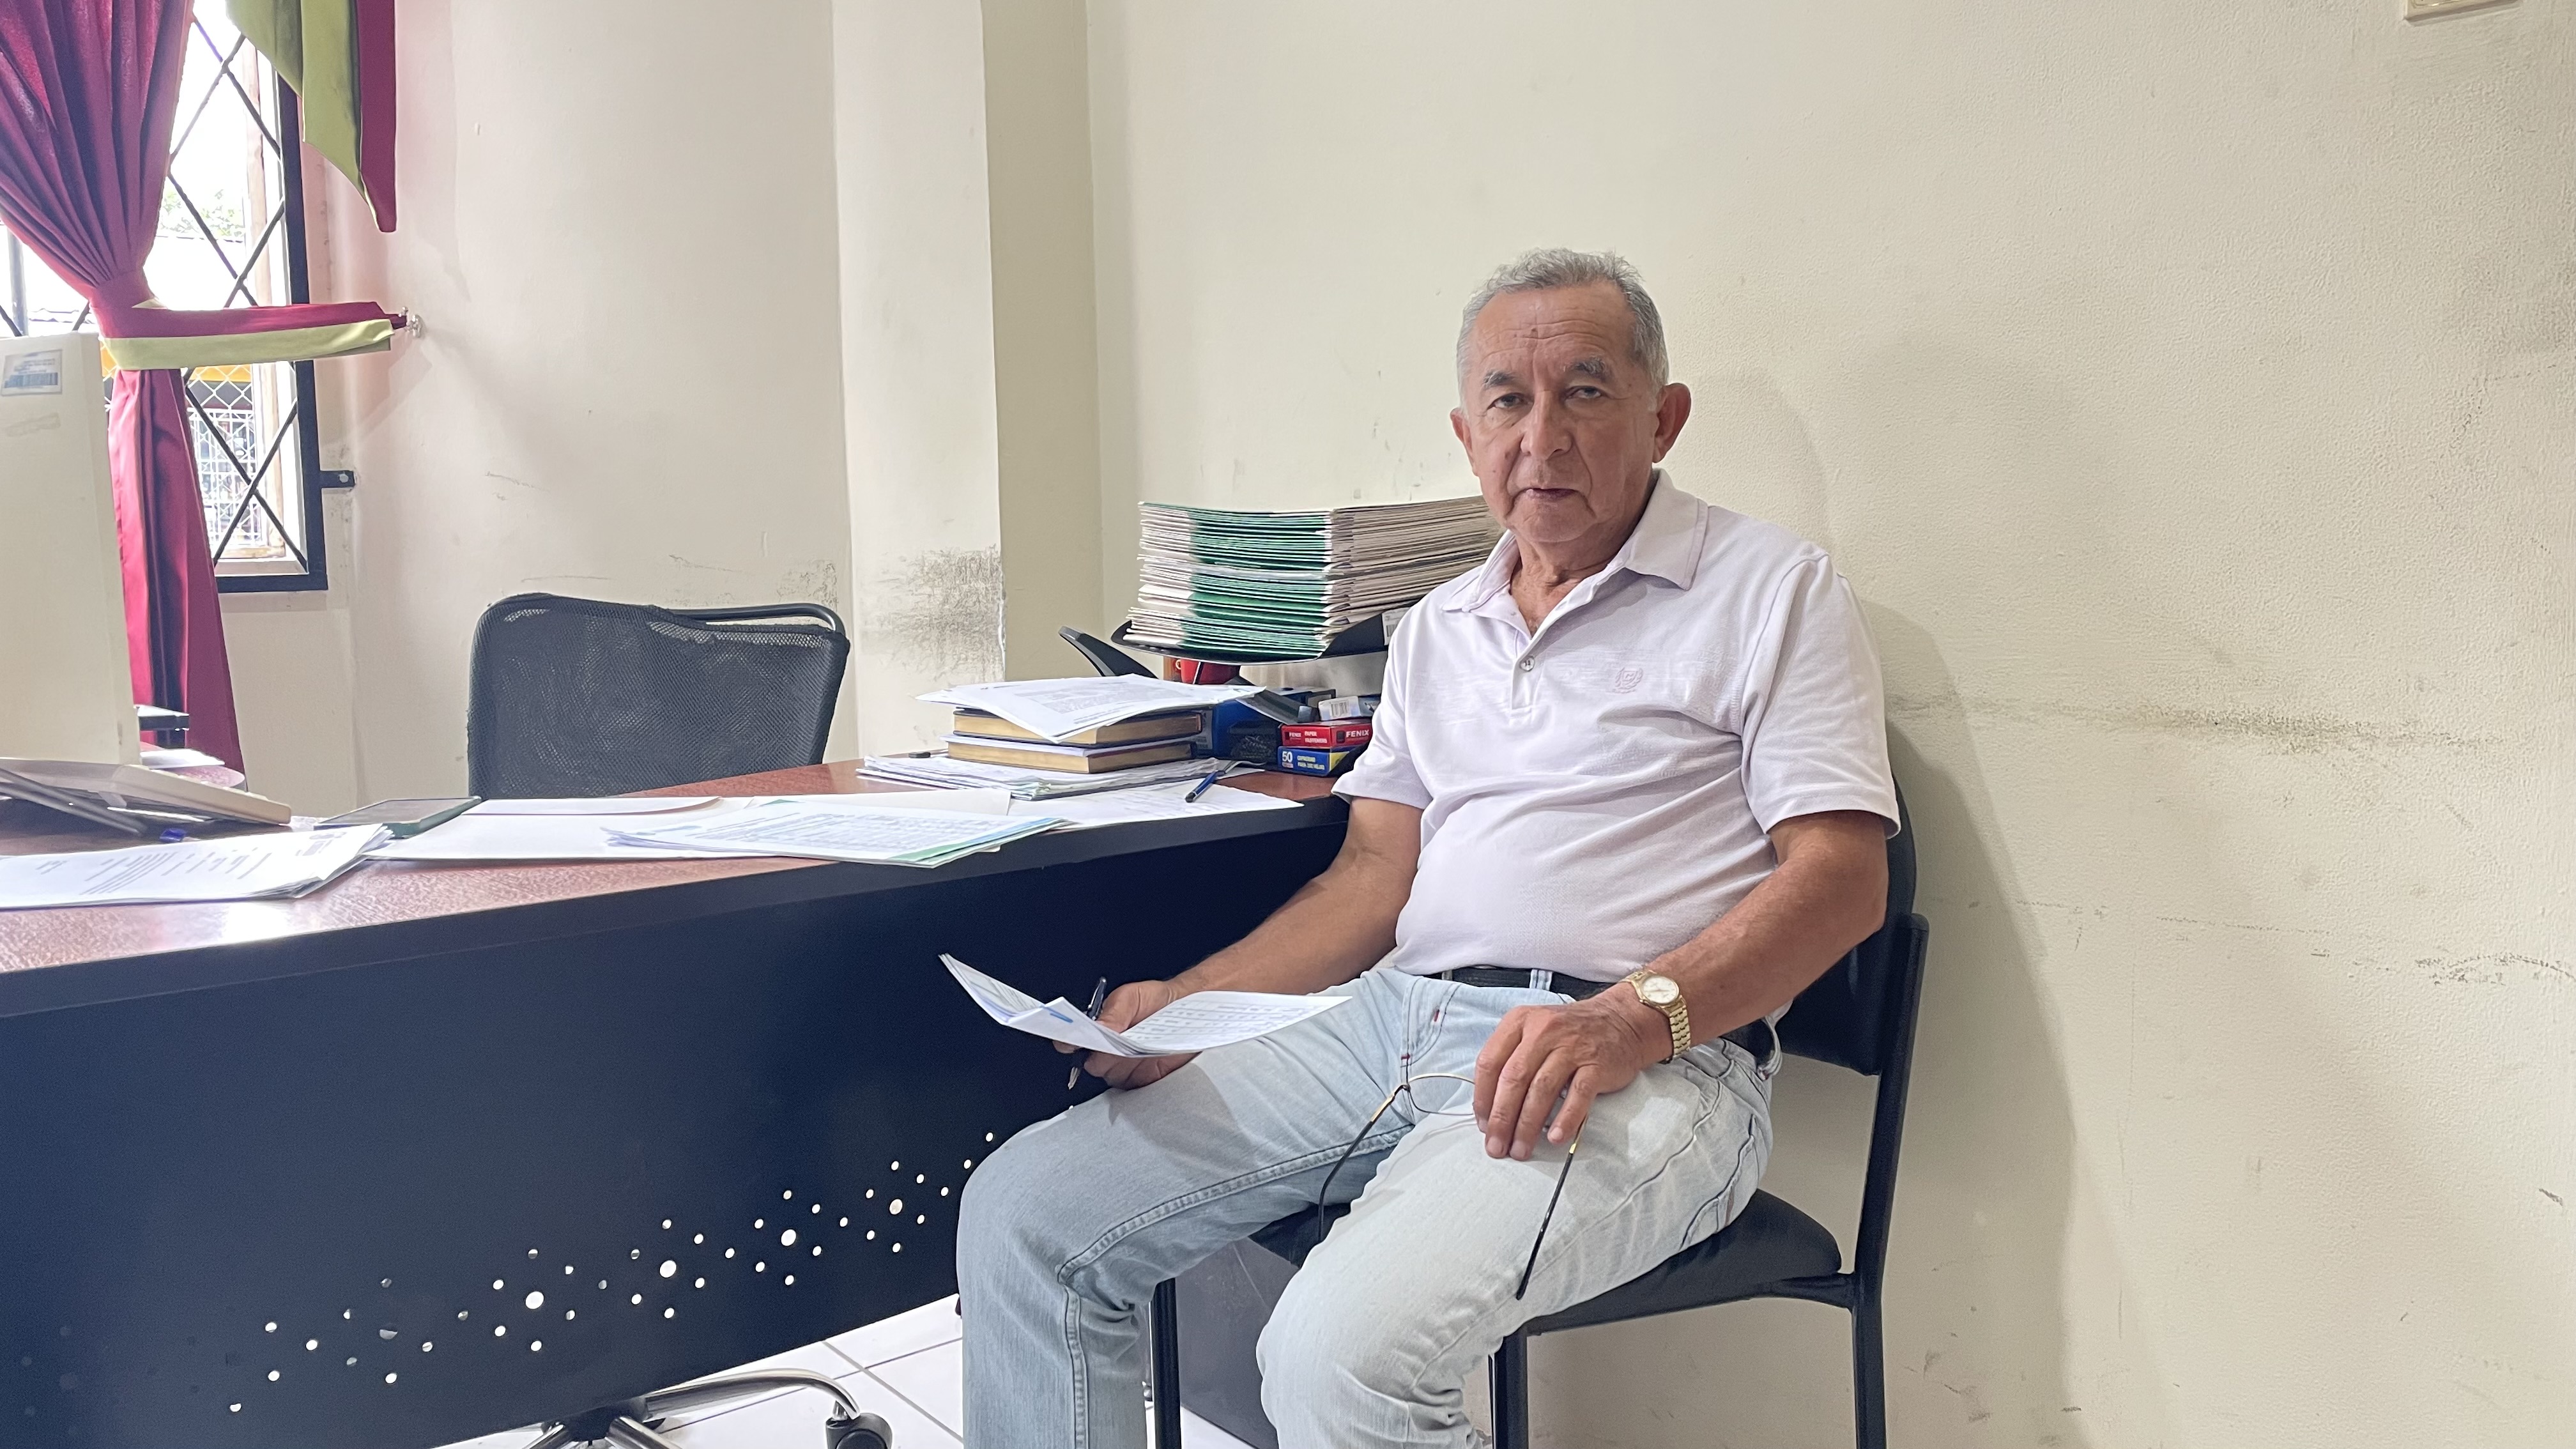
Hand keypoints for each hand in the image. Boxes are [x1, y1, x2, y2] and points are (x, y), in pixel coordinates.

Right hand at [1055, 978, 1198, 1088]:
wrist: (1189, 1010)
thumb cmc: (1156, 1001)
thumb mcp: (1131, 997)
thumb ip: (1113, 1012)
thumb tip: (1099, 1027)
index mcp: (1097, 1030)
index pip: (1072, 1041)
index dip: (1069, 1042)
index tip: (1074, 1040)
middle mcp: (1106, 1053)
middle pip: (1092, 1063)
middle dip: (1103, 1054)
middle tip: (1118, 1041)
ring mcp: (1124, 1069)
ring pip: (1113, 1076)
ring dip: (1126, 1063)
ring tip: (1143, 1044)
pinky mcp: (1143, 1082)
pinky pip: (1134, 1087)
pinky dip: (1141, 1076)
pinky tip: (1153, 1060)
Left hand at [1472, 992, 1666, 1159]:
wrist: (1622, 1020)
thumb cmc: (1571, 1032)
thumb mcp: (1533, 1031)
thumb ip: (1510, 1058)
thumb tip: (1490, 1107)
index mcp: (1520, 1021)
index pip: (1490, 1062)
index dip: (1482, 1098)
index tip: (1482, 1124)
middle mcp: (1543, 1031)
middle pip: (1514, 1080)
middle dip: (1501, 1119)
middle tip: (1496, 1145)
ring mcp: (1572, 1047)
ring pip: (1541, 1090)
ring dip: (1527, 1125)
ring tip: (1521, 1149)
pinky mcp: (1597, 1065)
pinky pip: (1577, 1096)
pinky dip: (1564, 1119)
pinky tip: (1554, 1137)